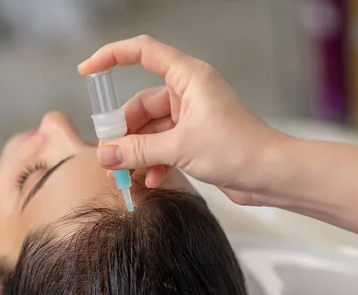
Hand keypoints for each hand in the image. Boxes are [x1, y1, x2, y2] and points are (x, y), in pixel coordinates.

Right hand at [78, 35, 289, 205]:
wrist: (271, 175)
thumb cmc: (238, 149)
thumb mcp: (180, 148)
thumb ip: (138, 150)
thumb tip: (104, 155)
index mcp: (188, 77)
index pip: (142, 52)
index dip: (110, 57)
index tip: (86, 72)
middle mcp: (188, 92)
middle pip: (140, 104)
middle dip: (122, 132)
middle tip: (108, 158)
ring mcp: (191, 116)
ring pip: (150, 129)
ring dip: (136, 152)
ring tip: (123, 176)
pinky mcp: (195, 138)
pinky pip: (163, 145)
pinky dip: (153, 161)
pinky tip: (149, 180)